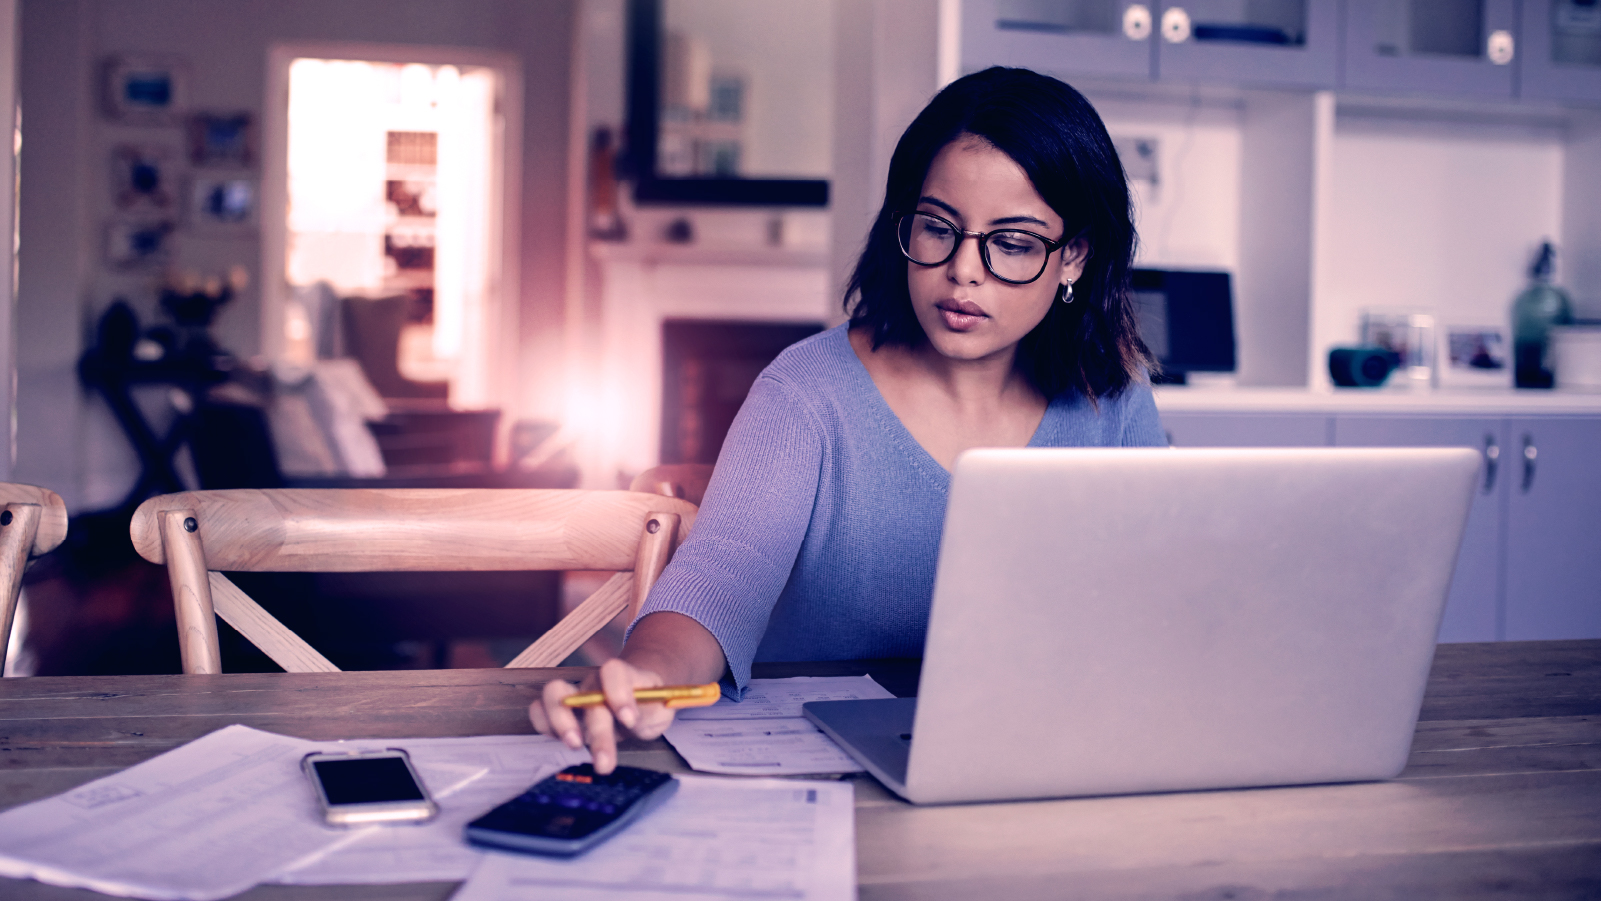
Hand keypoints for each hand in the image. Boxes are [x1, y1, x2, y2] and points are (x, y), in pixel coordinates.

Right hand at [529, 658, 679, 773]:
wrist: (638, 703)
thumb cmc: (649, 706)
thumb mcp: (661, 710)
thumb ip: (650, 712)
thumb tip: (629, 720)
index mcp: (624, 676)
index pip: (614, 671)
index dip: (618, 693)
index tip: (629, 719)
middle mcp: (595, 683)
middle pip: (585, 694)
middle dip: (595, 730)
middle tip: (604, 761)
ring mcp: (575, 694)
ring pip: (553, 693)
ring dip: (560, 722)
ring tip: (575, 745)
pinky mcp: (560, 711)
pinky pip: (539, 710)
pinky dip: (544, 725)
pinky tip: (565, 743)